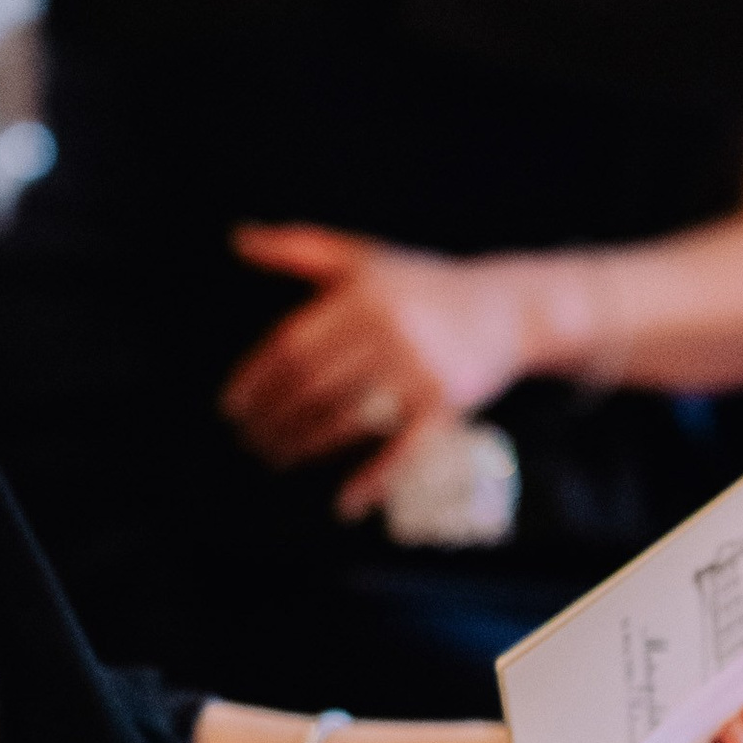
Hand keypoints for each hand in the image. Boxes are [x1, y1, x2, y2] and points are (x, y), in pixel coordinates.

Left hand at [221, 224, 533, 514]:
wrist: (509, 308)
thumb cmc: (424, 284)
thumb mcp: (365, 256)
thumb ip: (301, 247)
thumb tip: (240, 239)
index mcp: (363, 295)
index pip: (292, 346)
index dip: (256, 382)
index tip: (232, 409)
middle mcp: (390, 330)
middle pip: (313, 387)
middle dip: (274, 420)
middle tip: (251, 440)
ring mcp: (420, 369)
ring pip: (348, 419)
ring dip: (305, 446)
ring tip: (278, 458)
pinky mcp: (447, 404)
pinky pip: (402, 450)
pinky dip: (372, 481)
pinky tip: (343, 502)